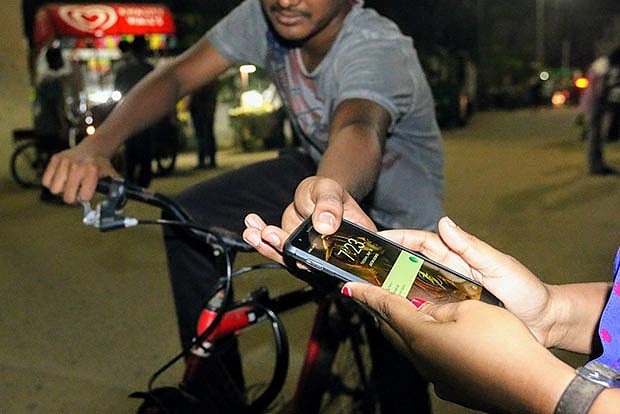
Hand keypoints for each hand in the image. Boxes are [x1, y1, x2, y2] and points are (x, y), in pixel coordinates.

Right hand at [41, 137, 118, 203]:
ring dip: (61, 189)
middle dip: (72, 197)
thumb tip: (116, 206)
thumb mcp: (111, 177)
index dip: (85, 197)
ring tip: (69, 184)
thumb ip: (114, 192)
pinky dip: (52, 183)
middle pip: (67, 197)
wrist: (93, 149)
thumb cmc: (100, 166)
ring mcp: (65, 162)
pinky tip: (62, 179)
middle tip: (77, 191)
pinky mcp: (55, 159)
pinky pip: (46, 181)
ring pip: (54, 189)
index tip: (87, 194)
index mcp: (92, 171)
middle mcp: (77, 166)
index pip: (84, 196)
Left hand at [242, 176, 374, 264]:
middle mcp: (330, 254)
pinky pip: (276, 247)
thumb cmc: (327, 191)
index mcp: (350, 243)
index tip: (298, 252)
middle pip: (309, 262)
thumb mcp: (330, 190)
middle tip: (269, 234)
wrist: (315, 193)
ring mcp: (310, 254)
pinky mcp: (293, 249)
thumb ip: (329, 205)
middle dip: (285, 250)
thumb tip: (325, 225)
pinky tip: (251, 226)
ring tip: (252, 232)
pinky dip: (261, 237)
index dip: (319, 261)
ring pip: (289, 257)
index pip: (339, 260)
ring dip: (267, 246)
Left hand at [343, 282, 573, 413]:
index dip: (367, 294)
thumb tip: (422, 308)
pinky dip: (425, 342)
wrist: (533, 386)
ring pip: (409, 346)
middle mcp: (421, 360)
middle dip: (383, 310)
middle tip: (380, 292)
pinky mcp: (451, 386)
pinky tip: (440, 335)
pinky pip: (428, 359)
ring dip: (404, 327)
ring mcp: (436, 377)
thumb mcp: (468, 309)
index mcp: (420, 336)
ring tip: (409, 308)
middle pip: (392, 330)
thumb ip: (438, 305)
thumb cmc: (502, 343)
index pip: (385, 308)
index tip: (349, 287)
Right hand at [376, 216, 559, 347]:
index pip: (422, 242)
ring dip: (390, 286)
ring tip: (367, 287)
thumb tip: (444, 222)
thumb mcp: (499, 265)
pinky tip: (388, 312)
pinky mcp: (448, 317)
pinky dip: (405, 310)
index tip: (377, 238)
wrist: (543, 323)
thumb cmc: (526, 290)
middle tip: (361, 263)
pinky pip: (422, 311)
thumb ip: (472, 247)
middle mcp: (448, 274)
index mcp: (458, 256)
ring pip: (411, 287)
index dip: (399, 238)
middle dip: (385, 261)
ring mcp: (446, 295)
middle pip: (410, 263)